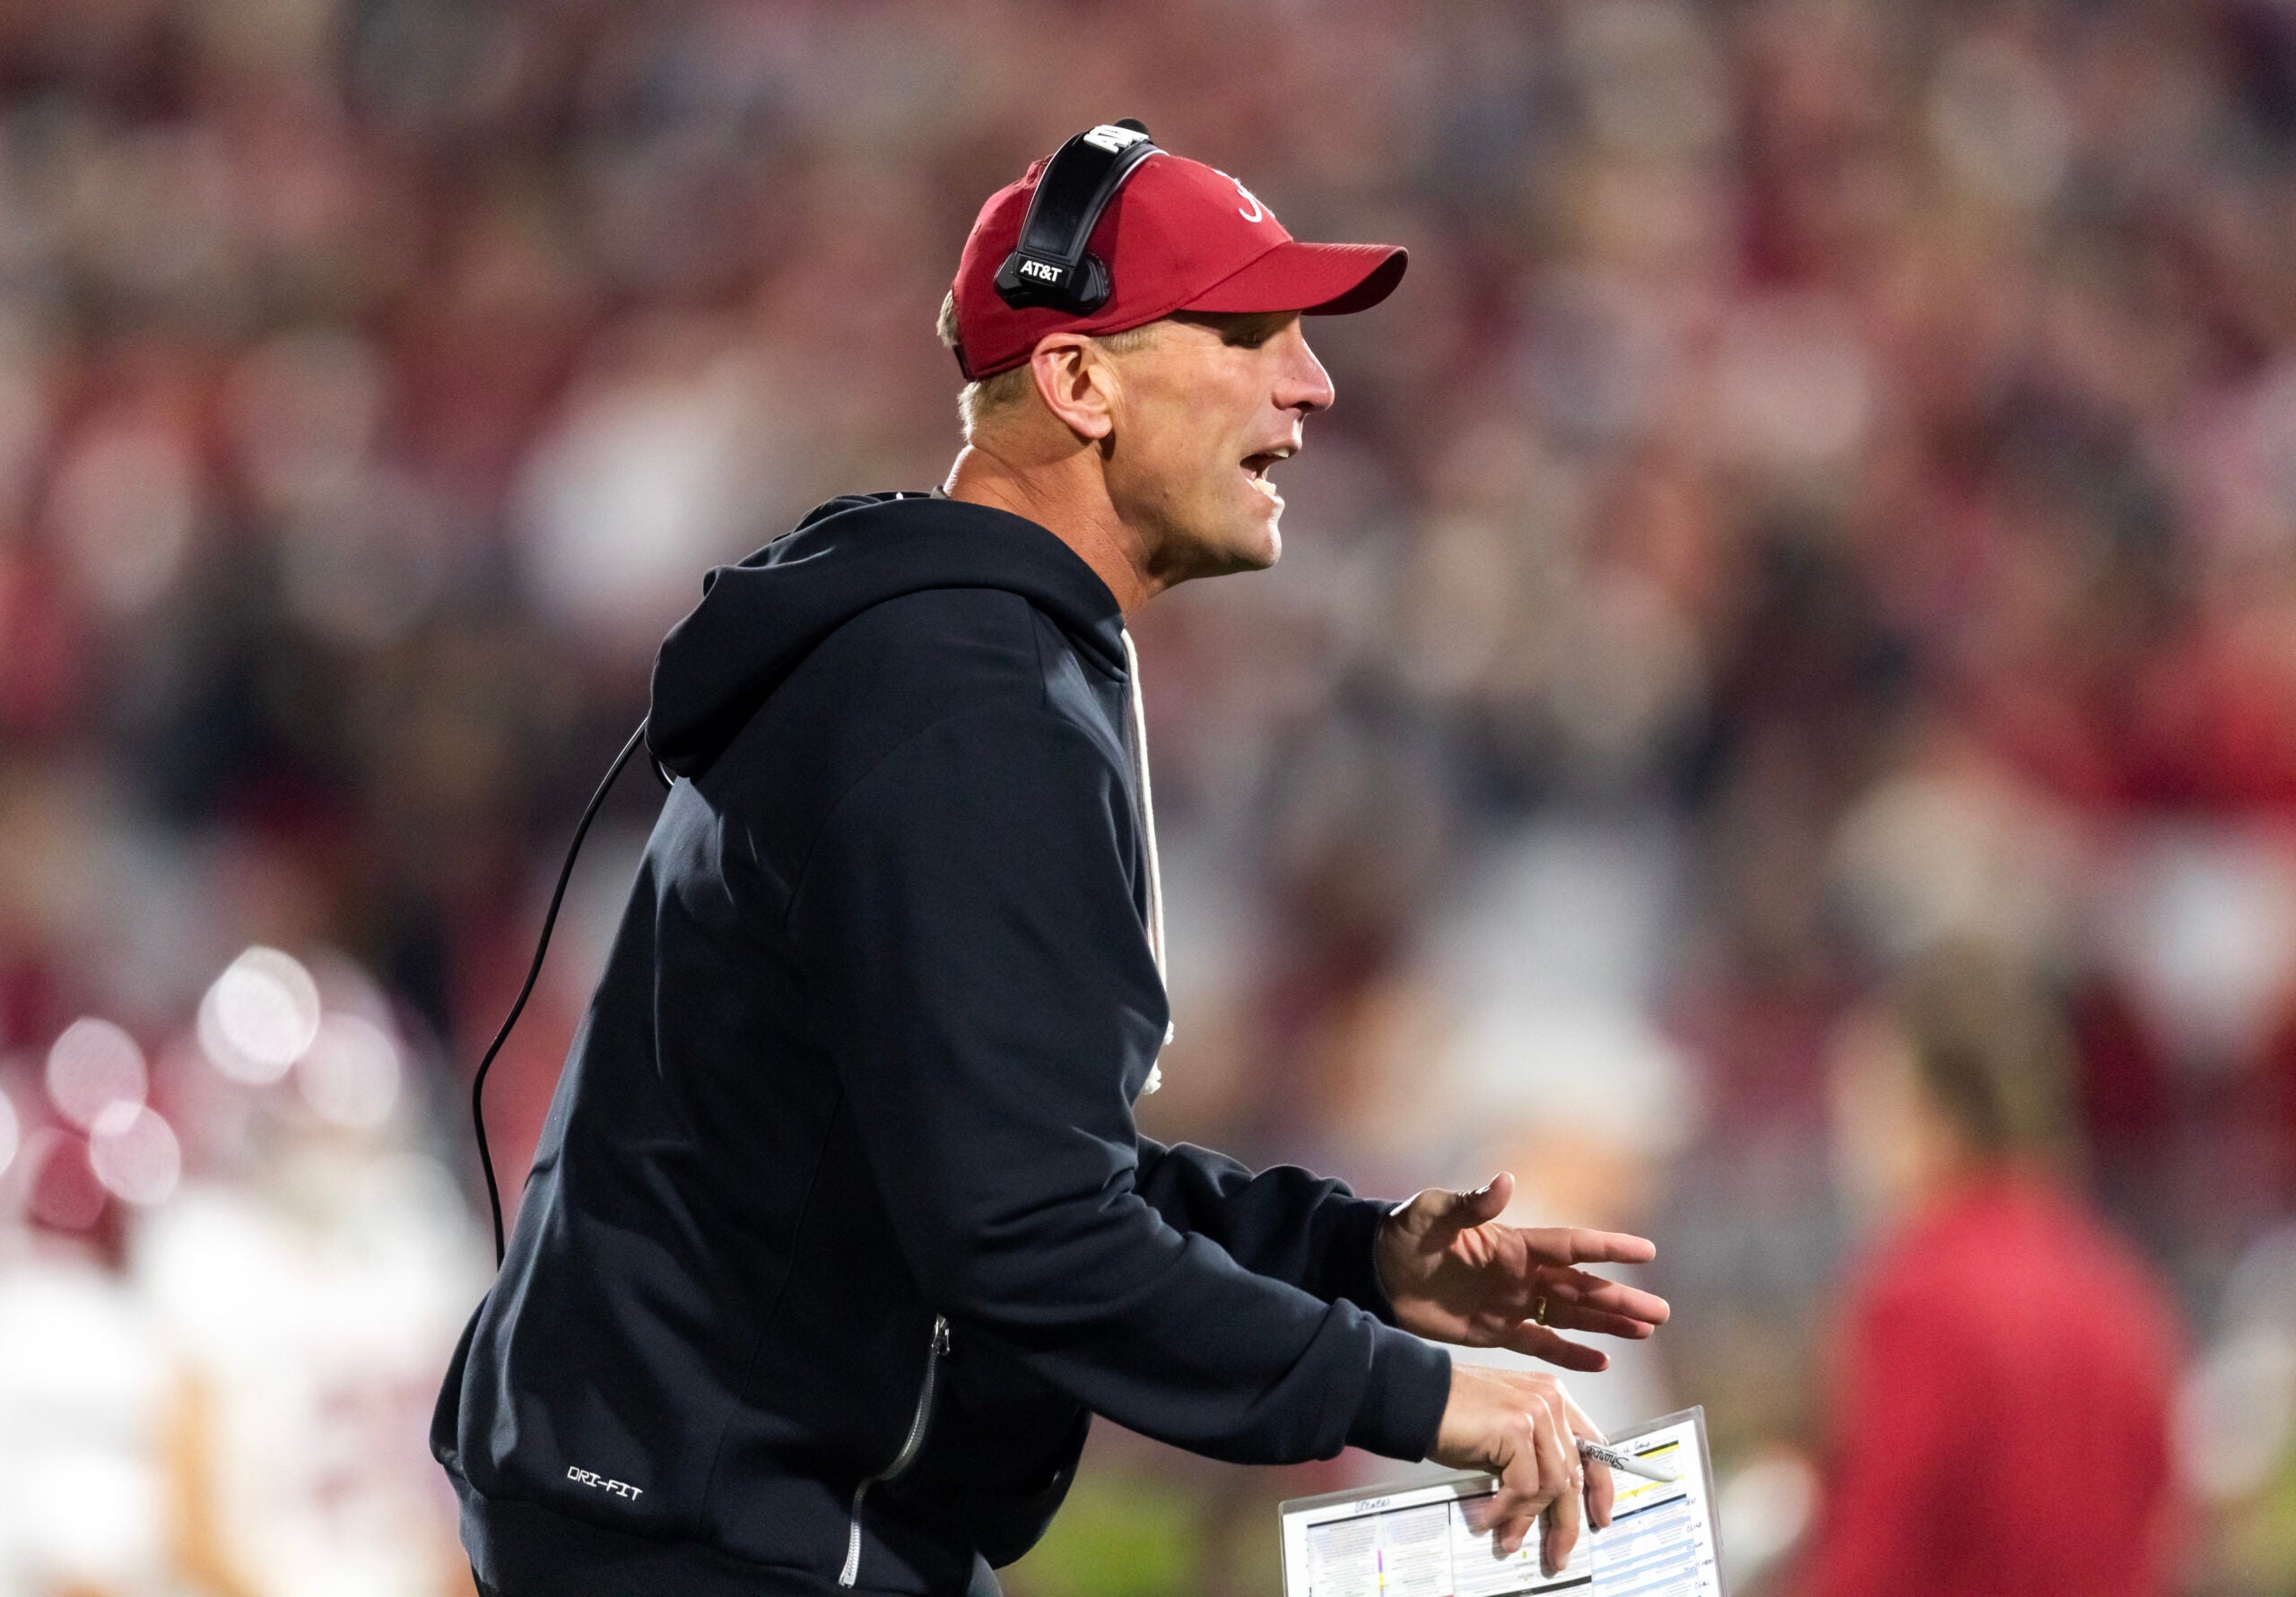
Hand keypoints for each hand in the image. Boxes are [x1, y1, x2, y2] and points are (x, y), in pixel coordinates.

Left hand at [1374, 1171, 1668, 1370]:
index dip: (1607, 1248)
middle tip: (1662, 1313)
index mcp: (1512, 1243)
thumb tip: (1504, 1180)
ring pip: (1571, 1315)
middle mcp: (1521, 1274)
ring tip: (1646, 1331)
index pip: (1570, 1246)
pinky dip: (1571, 1353)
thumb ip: (1468, 1203)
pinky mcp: (1495, 1332)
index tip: (1647, 1251)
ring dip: (1608, 1323)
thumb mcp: (1430, 1214)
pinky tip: (1603, 1360)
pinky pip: (1541, 1344)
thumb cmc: (1401, 1234)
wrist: (1374, 1273)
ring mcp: (1511, 1304)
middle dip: (1620, 1298)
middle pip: (1581, 1287)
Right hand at [1431, 1361, 1611, 1570]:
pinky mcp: (1517, 1427)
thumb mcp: (1504, 1434)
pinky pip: (1524, 1486)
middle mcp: (1550, 1400)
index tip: (1598, 1516)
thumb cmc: (1453, 1414)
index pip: (1593, 1447)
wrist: (1417, 1396)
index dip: (1600, 1487)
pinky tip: (1489, 1515)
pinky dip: (1506, 1509)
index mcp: (1552, 1397)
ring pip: (1552, 1484)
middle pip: (1574, 1473)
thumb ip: (1532, 1456)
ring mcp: (1537, 1410)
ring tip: (1508, 1535)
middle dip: (1566, 1521)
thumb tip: (1547, 1505)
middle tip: (1558, 1551)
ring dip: (1527, 1518)